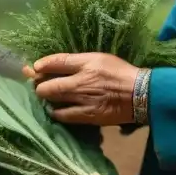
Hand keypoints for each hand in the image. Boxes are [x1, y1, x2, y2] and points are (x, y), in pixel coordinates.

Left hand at [23, 52, 139, 126]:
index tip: (34, 68)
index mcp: (87, 63)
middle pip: (48, 84)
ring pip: (53, 100)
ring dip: (46, 98)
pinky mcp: (87, 116)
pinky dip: (56, 112)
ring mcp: (83, 100)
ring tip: (49, 97)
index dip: (42, 65)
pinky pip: (62, 115)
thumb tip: (55, 64)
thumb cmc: (121, 73)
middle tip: (39, 85)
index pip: (57, 61)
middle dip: (39, 85)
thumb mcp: (101, 58)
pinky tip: (57, 110)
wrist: (141, 94)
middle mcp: (82, 81)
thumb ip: (78, 61)